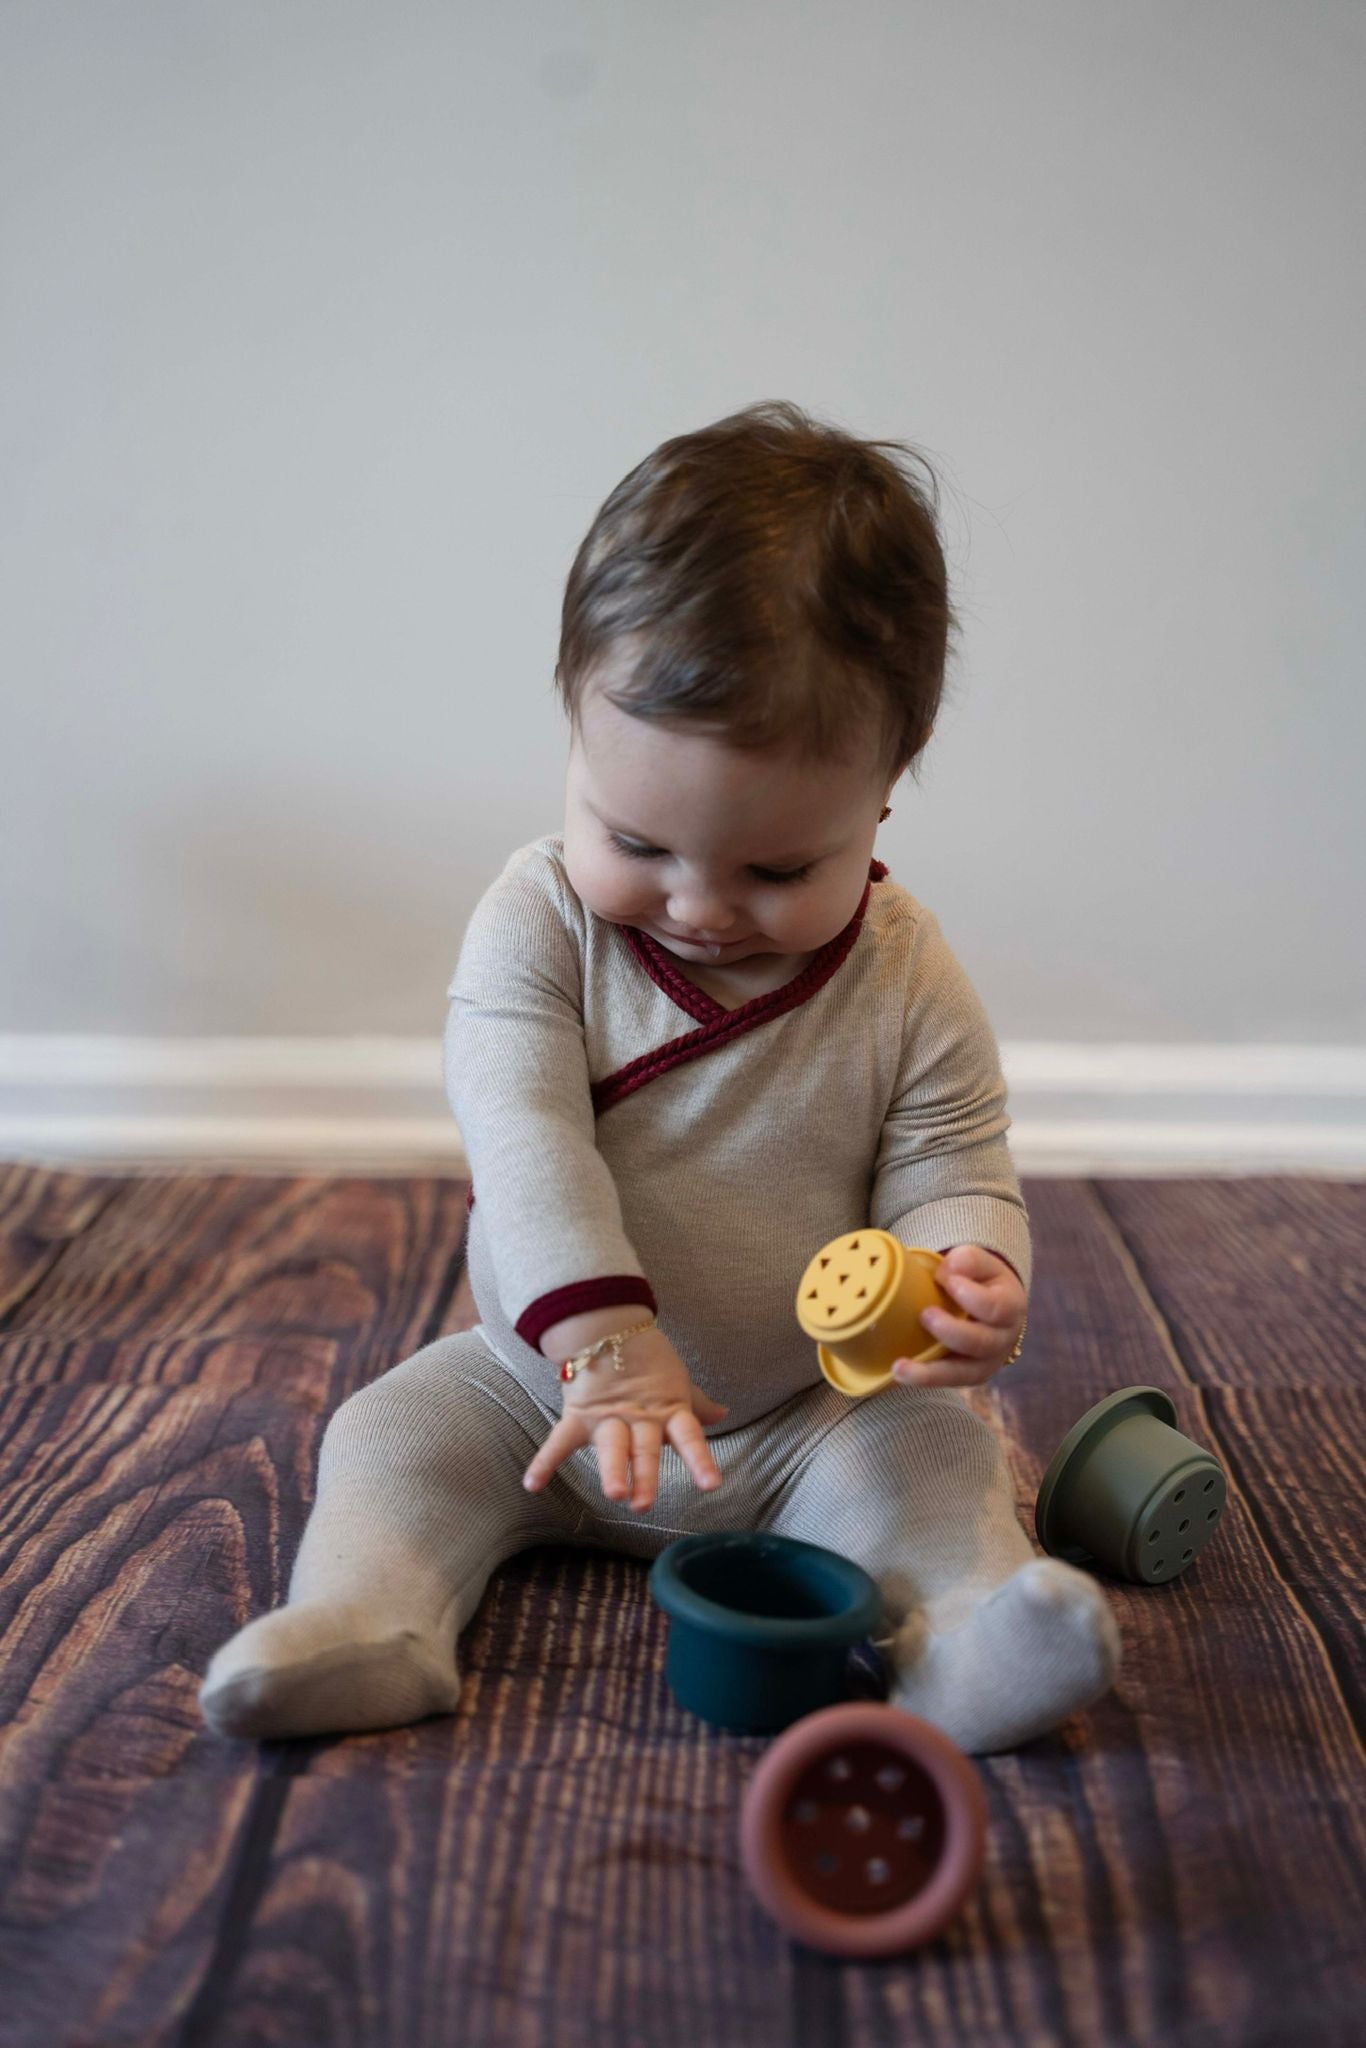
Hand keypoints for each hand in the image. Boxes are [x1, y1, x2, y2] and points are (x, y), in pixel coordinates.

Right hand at [523, 1324, 726, 1512]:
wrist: (607, 1326)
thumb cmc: (647, 1359)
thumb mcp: (677, 1384)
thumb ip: (696, 1405)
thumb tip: (723, 1414)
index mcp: (666, 1411)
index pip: (688, 1436)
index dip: (700, 1460)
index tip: (711, 1485)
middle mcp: (638, 1418)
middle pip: (644, 1448)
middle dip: (645, 1475)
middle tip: (643, 1503)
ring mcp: (607, 1418)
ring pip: (611, 1446)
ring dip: (613, 1469)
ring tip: (614, 1493)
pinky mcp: (579, 1415)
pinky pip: (560, 1440)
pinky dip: (545, 1461)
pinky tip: (532, 1485)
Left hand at [890, 1245, 1026, 1388]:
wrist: (991, 1305)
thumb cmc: (981, 1281)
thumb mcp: (981, 1263)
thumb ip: (967, 1260)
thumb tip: (947, 1270)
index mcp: (1010, 1307)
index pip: (995, 1307)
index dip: (970, 1296)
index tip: (947, 1279)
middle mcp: (1003, 1340)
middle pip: (980, 1343)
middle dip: (950, 1331)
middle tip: (925, 1314)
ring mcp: (986, 1363)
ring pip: (962, 1373)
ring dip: (930, 1372)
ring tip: (900, 1367)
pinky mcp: (967, 1376)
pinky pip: (947, 1381)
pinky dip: (924, 1379)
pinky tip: (900, 1375)